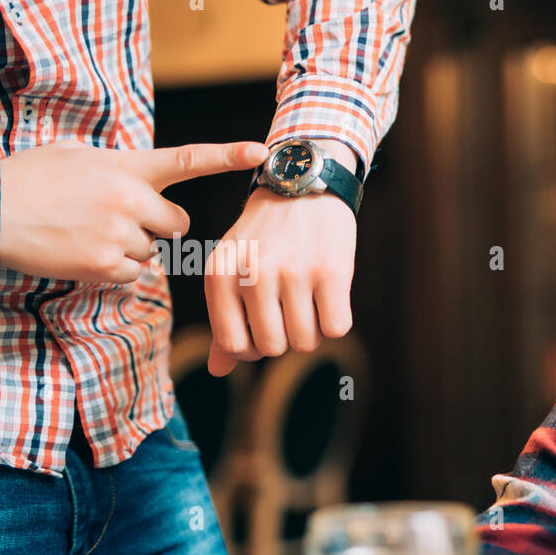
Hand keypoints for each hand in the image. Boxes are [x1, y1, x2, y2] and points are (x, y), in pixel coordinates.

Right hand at [0, 139, 266, 282]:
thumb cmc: (31, 179)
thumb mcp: (77, 156)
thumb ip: (119, 169)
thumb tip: (144, 187)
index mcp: (125, 166)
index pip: (187, 159)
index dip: (227, 156)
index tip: (261, 153)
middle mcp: (129, 199)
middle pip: (178, 225)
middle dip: (159, 227)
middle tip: (119, 219)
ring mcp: (118, 234)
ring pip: (152, 252)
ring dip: (129, 247)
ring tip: (86, 230)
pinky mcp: (104, 265)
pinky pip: (132, 274)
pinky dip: (113, 268)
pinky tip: (82, 250)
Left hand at [204, 140, 356, 376]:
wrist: (304, 182)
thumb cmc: (265, 234)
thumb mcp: (233, 266)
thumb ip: (226, 317)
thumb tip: (219, 372)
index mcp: (220, 273)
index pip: (235, 344)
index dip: (254, 344)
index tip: (265, 322)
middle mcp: (253, 272)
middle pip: (273, 347)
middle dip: (287, 337)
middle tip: (292, 309)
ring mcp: (293, 272)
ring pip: (307, 341)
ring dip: (313, 329)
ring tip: (311, 299)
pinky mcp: (331, 271)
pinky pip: (336, 328)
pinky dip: (337, 320)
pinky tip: (330, 296)